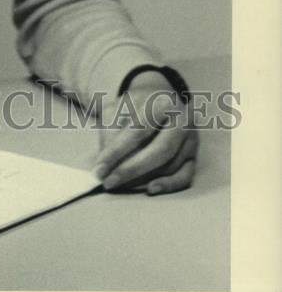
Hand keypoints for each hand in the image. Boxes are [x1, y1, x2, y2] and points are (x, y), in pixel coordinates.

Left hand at [94, 72, 198, 195]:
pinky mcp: (194, 157)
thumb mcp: (118, 108)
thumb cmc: (134, 107)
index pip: (138, 130)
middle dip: (131, 169)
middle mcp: (183, 121)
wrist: (158, 101)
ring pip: (170, 165)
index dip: (116, 152)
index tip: (99, 170)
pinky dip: (168, 185)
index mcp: (162, 103)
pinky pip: (185, 177)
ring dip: (144, 178)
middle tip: (108, 182)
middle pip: (160, 150)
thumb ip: (111, 131)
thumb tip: (104, 162)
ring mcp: (191, 140)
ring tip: (120, 184)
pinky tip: (149, 189)